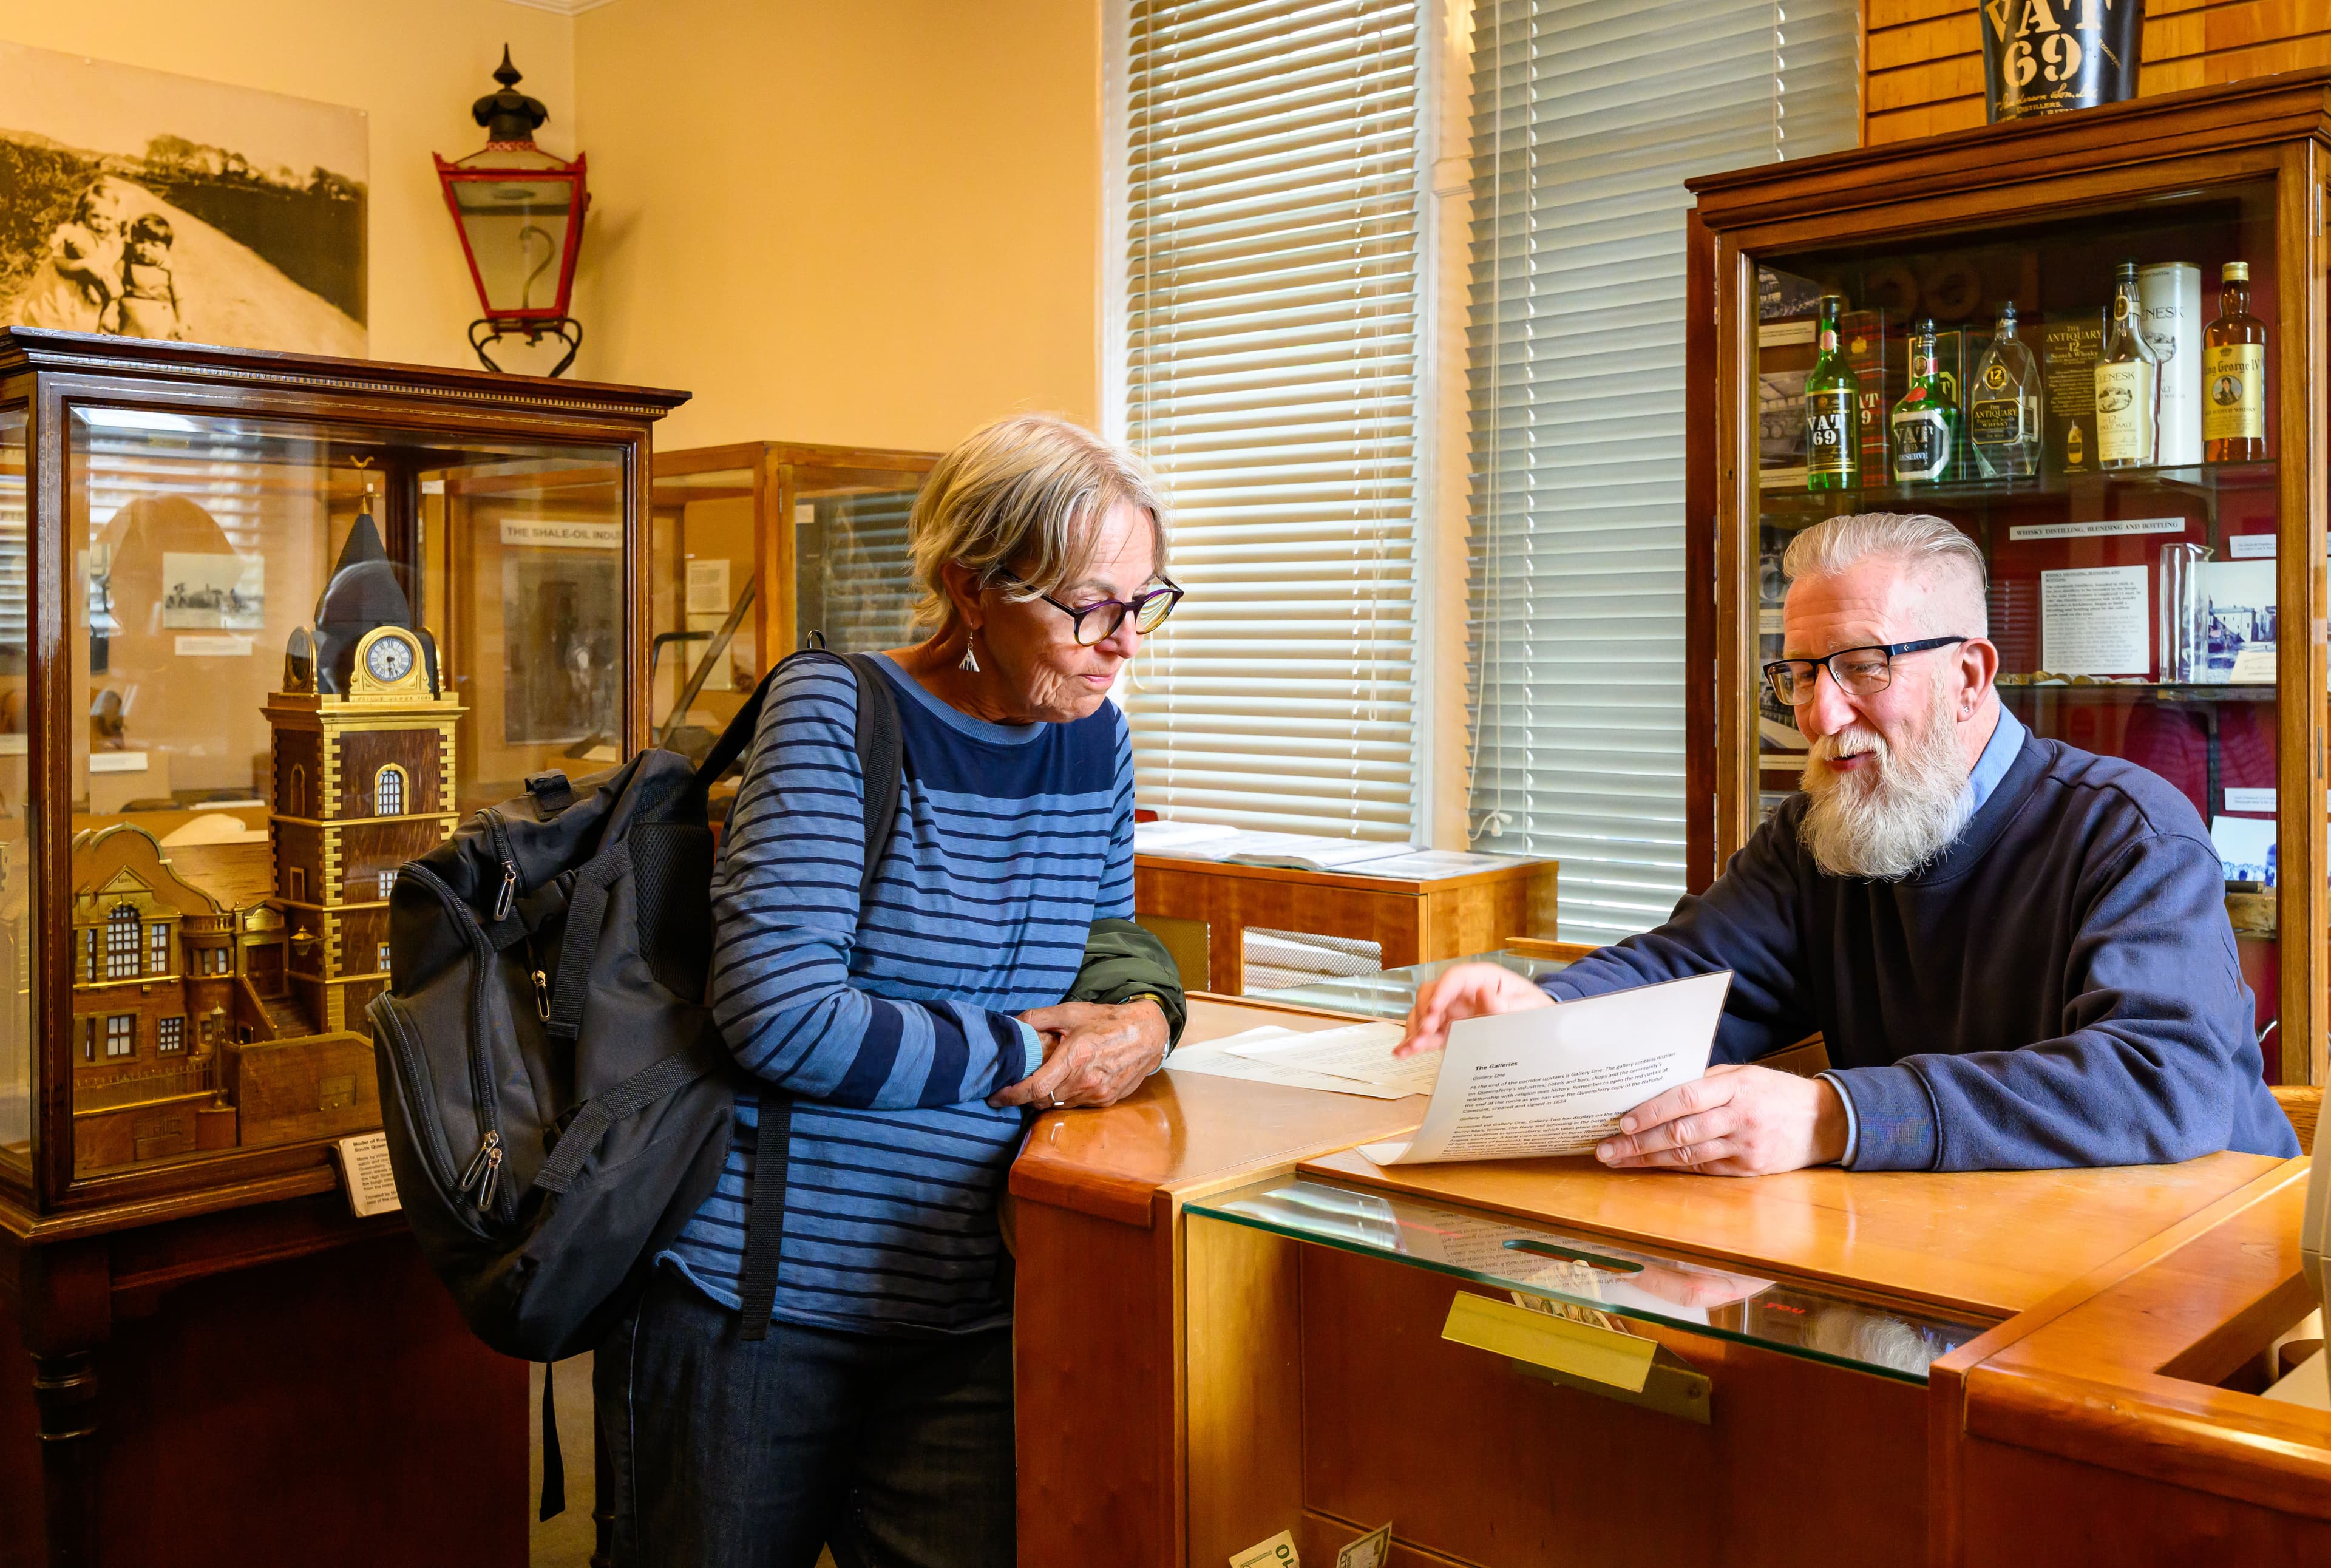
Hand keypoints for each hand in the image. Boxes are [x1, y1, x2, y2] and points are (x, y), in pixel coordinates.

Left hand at [990, 998, 1168, 1110]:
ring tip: (1036, 1084)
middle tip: (1012, 1087)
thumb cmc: (1108, 1020)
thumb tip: (1011, 1023)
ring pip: (1058, 1105)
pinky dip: (1064, 1097)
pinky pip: (1075, 1105)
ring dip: (1043, 1098)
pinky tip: (1063, 1083)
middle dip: (1024, 1097)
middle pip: (1042, 1101)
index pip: (1034, 1088)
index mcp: (1074, 1058)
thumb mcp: (1071, 1011)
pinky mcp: (1106, 1101)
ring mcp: (1097, 1094)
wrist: (1148, 1034)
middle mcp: (1085, 1082)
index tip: (994, 1097)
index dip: (1011, 1096)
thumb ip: (1039, 1017)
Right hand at [1395, 962, 1552, 1056]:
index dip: (1442, 991)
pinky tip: (1402, 1053)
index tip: (1435, 1009)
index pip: (1455, 977)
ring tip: (1411, 1048)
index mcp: (1483, 979)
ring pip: (1424, 1013)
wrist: (1539, 1028)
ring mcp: (1455, 1011)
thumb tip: (1483, 994)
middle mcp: (1463, 993)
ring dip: (1415, 1029)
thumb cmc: (1535, 1011)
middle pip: (1432, 993)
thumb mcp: (1530, 1007)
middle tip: (1426, 1031)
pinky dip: (1415, 1043)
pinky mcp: (1451, 1030)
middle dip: (1424, 1011)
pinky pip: (1429, 1034)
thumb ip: (1507, 1004)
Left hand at [1593, 1064, 1847, 1175]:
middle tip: (1605, 1149)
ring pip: (1687, 1156)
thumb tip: (1658, 1089)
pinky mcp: (1748, 1169)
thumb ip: (1705, 1082)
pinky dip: (1673, 1168)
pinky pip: (1703, 1169)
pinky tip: (1650, 1167)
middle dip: (1638, 1142)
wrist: (1825, 1122)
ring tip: (1618, 1160)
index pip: (1686, 1098)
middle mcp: (1739, 1118)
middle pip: (1681, 1132)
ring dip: (1648, 1159)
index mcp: (1736, 1087)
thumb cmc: (1775, 1092)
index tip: (1622, 1121)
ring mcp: (1744, 1147)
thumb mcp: (1744, 1075)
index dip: (1652, 1111)